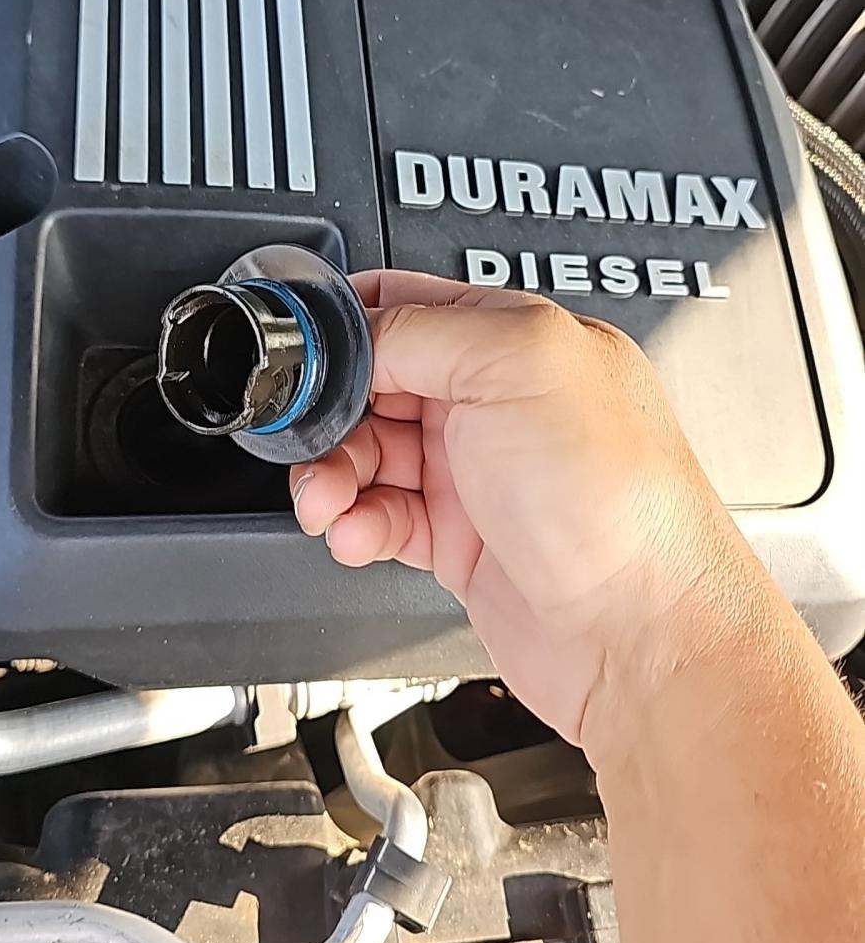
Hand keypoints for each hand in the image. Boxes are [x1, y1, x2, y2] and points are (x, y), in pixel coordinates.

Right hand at [290, 271, 764, 763]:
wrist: (641, 636)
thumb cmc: (618, 504)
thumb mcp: (518, 367)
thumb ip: (425, 331)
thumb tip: (355, 335)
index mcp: (518, 342)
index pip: (409, 306)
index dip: (347, 327)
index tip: (302, 357)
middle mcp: (500, 403)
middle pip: (375, 384)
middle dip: (328, 411)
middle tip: (309, 439)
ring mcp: (479, 474)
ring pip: (369, 454)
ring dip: (332, 474)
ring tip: (329, 500)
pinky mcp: (461, 540)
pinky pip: (381, 517)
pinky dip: (356, 525)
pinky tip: (360, 534)